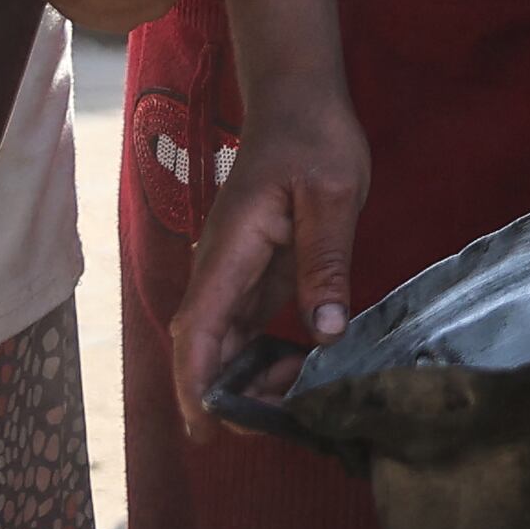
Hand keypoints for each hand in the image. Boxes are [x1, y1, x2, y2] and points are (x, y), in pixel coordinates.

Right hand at [171, 82, 366, 435]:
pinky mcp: (256, 270)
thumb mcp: (332, 196)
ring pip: (225, 339)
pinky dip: (261, 357)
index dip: (197, 381)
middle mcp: (222, 265)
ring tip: (290, 408)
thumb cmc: (313, 138)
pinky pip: (248, 325)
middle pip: (206, 343)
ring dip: (246, 379)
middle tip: (270, 430)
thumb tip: (325, 332)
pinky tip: (292, 377)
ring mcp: (236, 270)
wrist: (298, 99)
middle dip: (223, 394)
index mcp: (232, 247)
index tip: (207, 427)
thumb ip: (326, 263)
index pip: (202, 326)